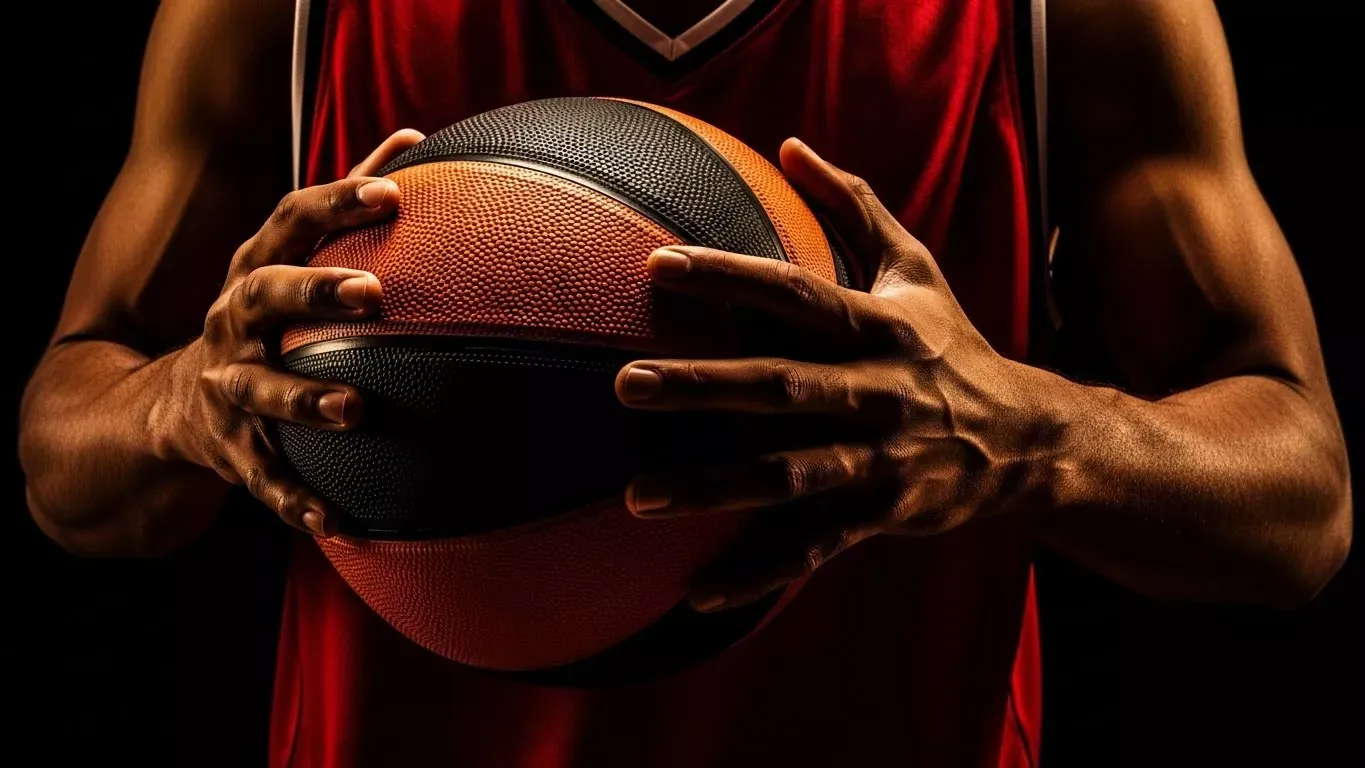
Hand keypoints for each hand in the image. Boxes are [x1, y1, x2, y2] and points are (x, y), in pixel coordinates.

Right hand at [156, 130, 424, 536]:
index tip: (393, 191)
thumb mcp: (290, 258)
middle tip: (373, 292)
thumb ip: (349, 201)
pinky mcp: (230, 450)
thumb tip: (417, 135)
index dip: (338, 202)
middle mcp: (233, 322)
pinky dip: (298, 502)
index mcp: (256, 271)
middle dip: (313, 291)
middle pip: (264, 296)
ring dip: (304, 400)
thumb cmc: (260, 318)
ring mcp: (226, 386)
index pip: (291, 222)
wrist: (166, 408)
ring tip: (355, 411)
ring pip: (260, 391)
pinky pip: (265, 480)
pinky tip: (339, 523)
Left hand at [615, 139, 1058, 611]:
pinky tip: (698, 590)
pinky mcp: (883, 514)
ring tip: (638, 497)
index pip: (795, 293)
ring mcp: (881, 458)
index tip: (656, 265)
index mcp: (878, 326)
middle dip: (703, 385)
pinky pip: (814, 545)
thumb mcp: (916, 269)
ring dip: (715, 487)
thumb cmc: (951, 345)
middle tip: (624, 385)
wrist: (1028, 441)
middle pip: (781, 385)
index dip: (730, 278)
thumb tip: (791, 143)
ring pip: (789, 474)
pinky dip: (760, 569)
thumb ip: (855, 206)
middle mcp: (878, 390)